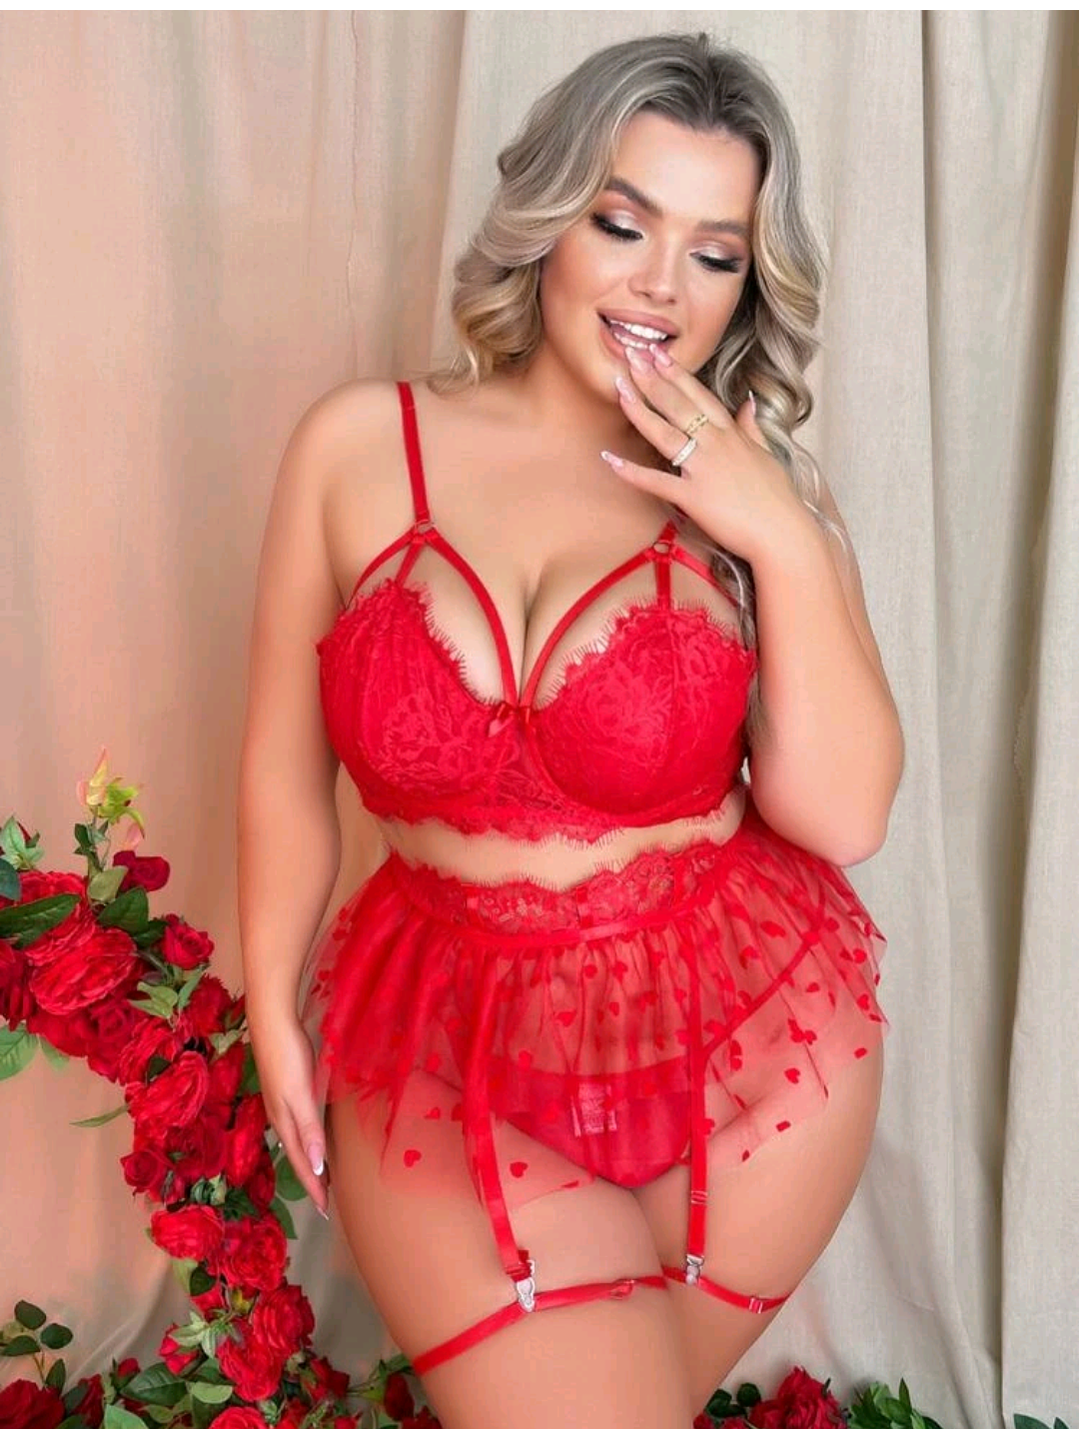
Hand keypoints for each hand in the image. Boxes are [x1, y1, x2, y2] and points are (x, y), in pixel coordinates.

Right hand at [248, 1008, 328, 1217]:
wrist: (271, 1022)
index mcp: (285, 1122)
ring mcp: (282, 1103)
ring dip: (310, 1160)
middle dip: (312, 1179)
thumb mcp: (299, 1094)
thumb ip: (309, 1128)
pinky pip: (300, 1125)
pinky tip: (315, 1135)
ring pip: (298, 1141)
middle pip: (299, 1156)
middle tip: (325, 1201)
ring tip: (322, 1175)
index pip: (303, 1163)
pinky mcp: (287, 1089)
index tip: (324, 1211)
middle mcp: (282, 1117)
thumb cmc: (287, 1057)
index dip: (314, 1186)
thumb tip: (318, 1165)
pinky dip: (309, 1139)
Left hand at [603, 343, 805, 561]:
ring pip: (665, 433)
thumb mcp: (766, 455)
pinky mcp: (693, 498)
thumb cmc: (777, 499)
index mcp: (732, 434)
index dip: (677, 373)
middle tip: (631, 355)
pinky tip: (609, 459)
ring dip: (640, 410)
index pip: (700, 395)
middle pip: (679, 405)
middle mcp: (716, 445)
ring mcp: (703, 469)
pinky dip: (632, 472)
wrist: (783, 532)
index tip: (658, 354)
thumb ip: (752, 428)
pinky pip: (657, 482)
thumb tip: (749, 403)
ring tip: (619, 388)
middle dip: (652, 379)